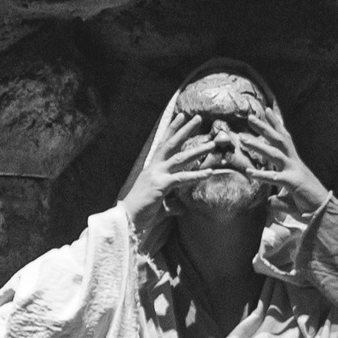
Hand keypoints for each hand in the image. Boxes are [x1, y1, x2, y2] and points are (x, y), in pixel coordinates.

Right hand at [122, 99, 213, 242]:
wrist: (127, 220)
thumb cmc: (141, 212)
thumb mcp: (160, 206)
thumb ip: (173, 205)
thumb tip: (184, 208)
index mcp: (152, 168)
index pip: (164, 144)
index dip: (172, 130)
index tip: (181, 116)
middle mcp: (154, 167)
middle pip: (172, 144)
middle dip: (185, 130)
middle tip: (198, 118)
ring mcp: (157, 174)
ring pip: (180, 158)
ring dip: (197, 150)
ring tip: (211, 144)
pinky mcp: (161, 185)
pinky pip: (182, 177)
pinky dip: (197, 174)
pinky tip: (209, 172)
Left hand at [231, 97, 329, 227]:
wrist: (326, 212)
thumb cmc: (309, 205)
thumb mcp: (291, 199)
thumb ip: (278, 199)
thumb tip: (268, 201)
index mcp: (295, 163)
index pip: (285, 139)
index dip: (276, 125)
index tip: (267, 111)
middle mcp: (295, 163)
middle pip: (279, 140)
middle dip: (265, 127)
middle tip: (250, 117)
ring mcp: (294, 172)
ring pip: (275, 154)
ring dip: (258, 145)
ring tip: (243, 139)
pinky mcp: (294, 183)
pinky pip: (275, 177)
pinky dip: (261, 175)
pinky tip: (249, 172)